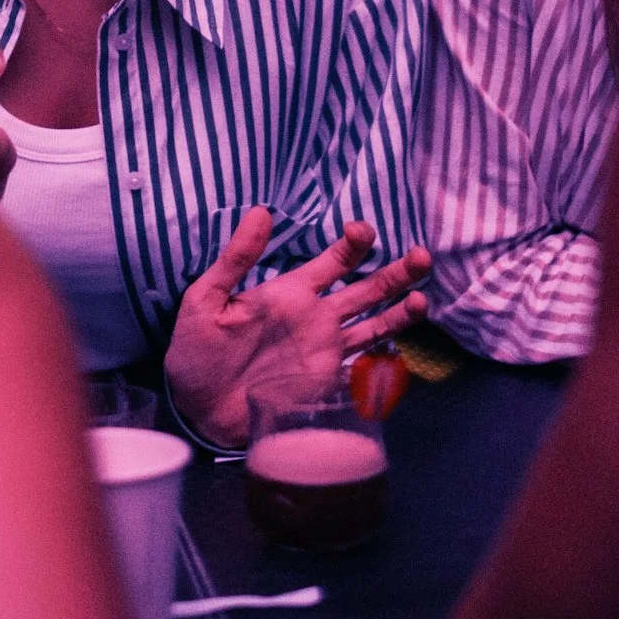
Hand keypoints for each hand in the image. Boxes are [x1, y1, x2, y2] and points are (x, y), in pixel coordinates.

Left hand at [164, 209, 430, 447]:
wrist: (195, 408)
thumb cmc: (196, 350)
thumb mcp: (207, 298)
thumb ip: (236, 258)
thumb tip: (260, 211)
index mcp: (289, 292)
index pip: (331, 261)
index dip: (351, 245)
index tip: (363, 231)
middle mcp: (315, 317)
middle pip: (365, 289)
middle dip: (394, 273)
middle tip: (421, 256)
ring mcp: (325, 351)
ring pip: (373, 325)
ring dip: (399, 311)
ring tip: (423, 297)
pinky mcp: (326, 383)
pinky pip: (363, 369)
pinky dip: (385, 360)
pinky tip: (400, 352)